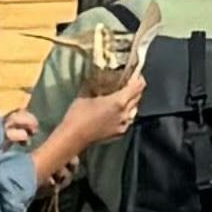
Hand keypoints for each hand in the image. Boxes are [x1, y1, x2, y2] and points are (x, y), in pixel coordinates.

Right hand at [34, 64, 142, 181]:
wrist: (72, 138)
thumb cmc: (77, 116)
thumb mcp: (85, 95)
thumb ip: (94, 85)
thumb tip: (95, 77)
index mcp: (119, 101)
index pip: (138, 86)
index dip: (138, 78)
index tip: (135, 73)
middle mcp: (125, 113)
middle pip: (138, 97)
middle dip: (135, 89)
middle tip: (128, 83)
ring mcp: (123, 124)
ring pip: (134, 109)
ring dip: (130, 102)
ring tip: (122, 97)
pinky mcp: (119, 133)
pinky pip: (128, 120)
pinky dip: (125, 113)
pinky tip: (117, 111)